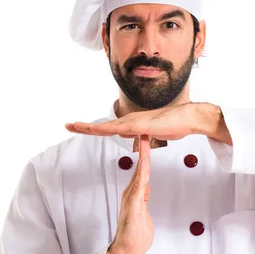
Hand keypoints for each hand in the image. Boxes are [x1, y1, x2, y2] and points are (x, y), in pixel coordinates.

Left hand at [66, 102, 199, 141]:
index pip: (108, 128)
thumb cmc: (174, 124)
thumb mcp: (153, 133)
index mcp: (131, 124)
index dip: (93, 129)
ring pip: (106, 126)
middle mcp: (129, 121)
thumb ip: (142, 134)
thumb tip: (135, 135)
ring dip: (89, 127)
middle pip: (102, 126)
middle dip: (84, 126)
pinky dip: (105, 129)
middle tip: (67, 125)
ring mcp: (133, 122)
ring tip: (74, 126)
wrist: (187, 118)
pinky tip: (94, 130)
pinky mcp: (139, 125)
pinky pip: (118, 129)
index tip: (79, 128)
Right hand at [108, 134, 153, 253]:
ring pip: (139, 172)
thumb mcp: (143, 216)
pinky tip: (144, 162)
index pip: (142, 170)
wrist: (126, 252)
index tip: (148, 140)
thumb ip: (144, 204)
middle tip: (145, 129)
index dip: (145, 154)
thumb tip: (146, 198)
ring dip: (143, 156)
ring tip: (144, 139)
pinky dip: (142, 173)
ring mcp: (131, 198)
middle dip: (143, 148)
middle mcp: (131, 193)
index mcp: (135, 194)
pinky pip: (139, 186)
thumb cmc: (135, 237)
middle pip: (140, 166)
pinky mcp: (133, 205)